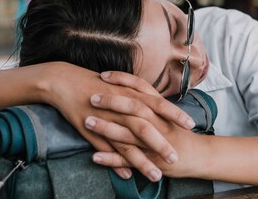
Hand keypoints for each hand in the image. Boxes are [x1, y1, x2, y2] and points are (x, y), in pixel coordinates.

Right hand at [39, 62, 194, 180]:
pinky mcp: (91, 130)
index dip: (175, 114)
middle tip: (176, 157)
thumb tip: (157, 108)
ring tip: (156, 176)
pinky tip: (127, 175)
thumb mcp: (123, 85)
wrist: (66, 80)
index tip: (191, 125)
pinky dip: (116, 162)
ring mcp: (106, 120)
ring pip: (128, 143)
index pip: (159, 104)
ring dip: (143, 161)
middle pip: (146, 126)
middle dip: (162, 144)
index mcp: (132, 93)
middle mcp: (122, 106)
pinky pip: (106, 149)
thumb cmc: (97, 83)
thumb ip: (140, 97)